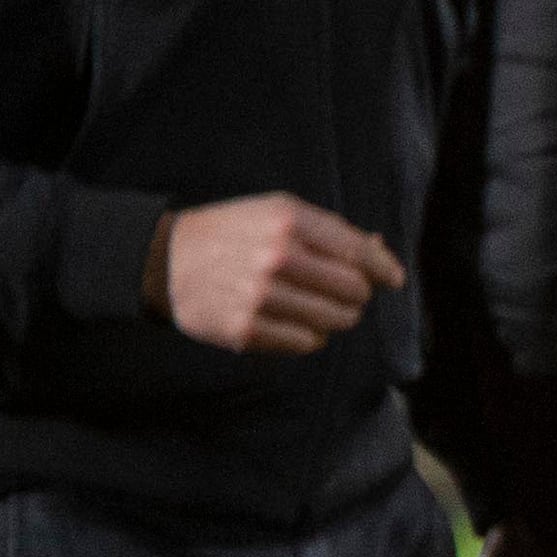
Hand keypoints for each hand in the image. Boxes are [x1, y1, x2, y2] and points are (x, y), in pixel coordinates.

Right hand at [147, 192, 403, 355]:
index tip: (392, 279)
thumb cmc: (231, 233)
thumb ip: (330, 230)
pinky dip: (309, 336)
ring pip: (336, 321)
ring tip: (316, 306)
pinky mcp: (246, 330)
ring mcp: (261, 296)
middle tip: (343, 292)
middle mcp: (276, 257)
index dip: (384, 269)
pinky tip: (293, 322)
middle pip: (354, 290)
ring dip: (335, 317)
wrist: (164, 261)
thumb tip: (380, 249)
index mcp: (287, 221)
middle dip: (356, 293)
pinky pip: (307, 343)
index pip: (359, 253)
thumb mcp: (276, 213)